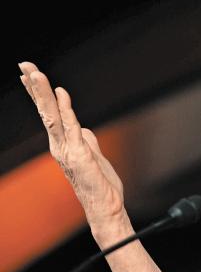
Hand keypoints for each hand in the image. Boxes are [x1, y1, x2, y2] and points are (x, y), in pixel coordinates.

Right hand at [18, 61, 127, 233]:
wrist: (106, 207)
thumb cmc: (99, 184)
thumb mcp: (93, 155)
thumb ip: (86, 139)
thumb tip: (82, 127)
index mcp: (62, 143)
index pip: (48, 112)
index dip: (38, 93)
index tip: (29, 73)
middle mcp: (60, 144)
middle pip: (44, 109)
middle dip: (34, 86)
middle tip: (24, 64)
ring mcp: (67, 149)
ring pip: (52, 115)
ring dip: (43, 94)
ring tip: (35, 74)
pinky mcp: (80, 154)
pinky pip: (72, 127)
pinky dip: (67, 108)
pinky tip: (61, 93)